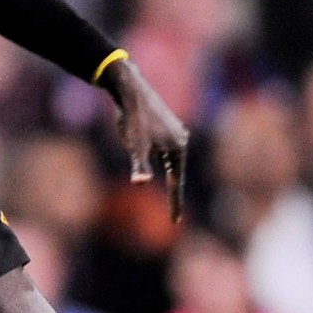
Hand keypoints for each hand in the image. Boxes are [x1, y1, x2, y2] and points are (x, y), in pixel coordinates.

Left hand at [100, 58, 189, 221]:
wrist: (130, 91)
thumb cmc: (132, 120)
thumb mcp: (134, 145)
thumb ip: (139, 165)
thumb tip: (140, 182)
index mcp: (178, 149)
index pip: (177, 183)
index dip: (174, 204)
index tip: (175, 222)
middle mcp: (182, 141)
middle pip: (177, 174)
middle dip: (175, 193)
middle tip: (174, 216)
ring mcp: (176, 133)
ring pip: (171, 161)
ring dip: (171, 177)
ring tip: (170, 193)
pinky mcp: (167, 126)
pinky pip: (166, 151)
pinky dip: (164, 163)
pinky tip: (162, 163)